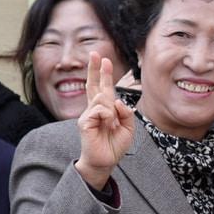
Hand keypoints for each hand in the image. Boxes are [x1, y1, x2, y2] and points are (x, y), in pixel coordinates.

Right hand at [75, 53, 134, 189]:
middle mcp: (94, 109)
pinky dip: (108, 116)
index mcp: (104, 109)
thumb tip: (117, 101)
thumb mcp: (128, 128)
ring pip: (102, 98)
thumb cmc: (115, 145)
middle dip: (95, 68)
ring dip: (112, 110)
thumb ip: (126, 113)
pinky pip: (100, 110)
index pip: (102, 87)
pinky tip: (106, 125)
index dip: (102, 73)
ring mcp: (87, 115)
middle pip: (93, 84)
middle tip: (96, 53)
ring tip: (111, 125)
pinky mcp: (84, 122)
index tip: (103, 59)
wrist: (106, 161)